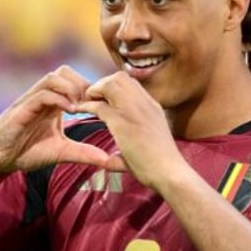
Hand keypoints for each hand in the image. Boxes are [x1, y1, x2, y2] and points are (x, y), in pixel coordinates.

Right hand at [0, 65, 111, 172]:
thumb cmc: (27, 152)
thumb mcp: (62, 152)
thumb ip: (83, 153)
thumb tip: (107, 160)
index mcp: (54, 103)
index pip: (74, 81)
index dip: (91, 89)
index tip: (102, 105)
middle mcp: (43, 97)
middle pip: (65, 71)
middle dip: (82, 84)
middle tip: (92, 104)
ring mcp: (31, 101)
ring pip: (53, 77)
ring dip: (71, 88)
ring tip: (81, 107)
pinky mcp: (21, 110)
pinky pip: (41, 94)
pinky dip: (58, 98)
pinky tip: (70, 112)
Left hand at [79, 72, 187, 188]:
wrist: (170, 172)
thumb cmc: (161, 166)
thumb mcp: (150, 144)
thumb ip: (132, 145)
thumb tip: (112, 160)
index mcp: (153, 107)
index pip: (131, 83)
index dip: (114, 87)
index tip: (104, 100)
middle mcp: (144, 104)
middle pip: (119, 77)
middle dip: (102, 84)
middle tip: (92, 100)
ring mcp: (134, 111)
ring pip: (109, 85)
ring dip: (94, 92)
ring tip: (86, 104)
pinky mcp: (123, 123)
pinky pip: (99, 106)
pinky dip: (86, 106)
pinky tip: (80, 112)